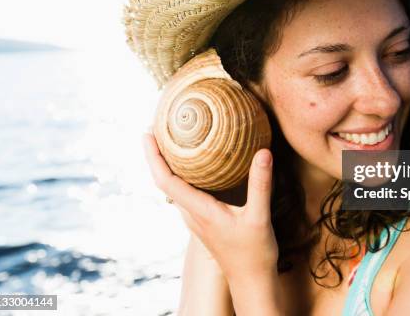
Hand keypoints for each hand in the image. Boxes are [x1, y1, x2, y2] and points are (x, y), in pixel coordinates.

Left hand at [142, 133, 278, 282]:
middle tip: (158, 127)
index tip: (147, 133)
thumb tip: (263, 151)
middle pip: (164, 180)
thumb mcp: (259, 216)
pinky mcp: (203, 220)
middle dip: (156, 154)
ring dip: (168, 165)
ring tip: (172, 141)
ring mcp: (195, 219)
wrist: (250, 281)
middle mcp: (192, 214)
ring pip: (174, 187)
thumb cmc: (254, 253)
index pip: (166, 180)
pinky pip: (185, 193)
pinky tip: (195, 166)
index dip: (153, 156)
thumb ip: (260, 184)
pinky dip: (182, 175)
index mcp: (199, 211)